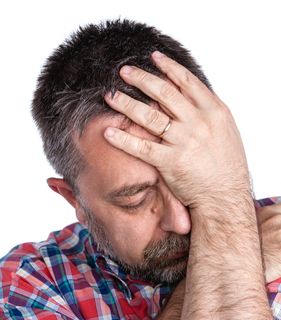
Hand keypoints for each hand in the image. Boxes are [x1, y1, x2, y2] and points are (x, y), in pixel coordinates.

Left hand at [104, 51, 250, 207]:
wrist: (226, 195)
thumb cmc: (227, 165)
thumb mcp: (225, 130)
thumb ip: (206, 112)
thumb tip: (188, 96)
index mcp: (214, 111)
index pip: (187, 81)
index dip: (168, 67)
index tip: (153, 57)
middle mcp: (198, 122)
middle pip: (164, 93)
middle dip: (141, 79)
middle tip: (124, 71)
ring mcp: (184, 141)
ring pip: (149, 116)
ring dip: (126, 103)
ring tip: (110, 95)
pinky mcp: (170, 162)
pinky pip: (142, 147)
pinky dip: (123, 139)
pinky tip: (108, 131)